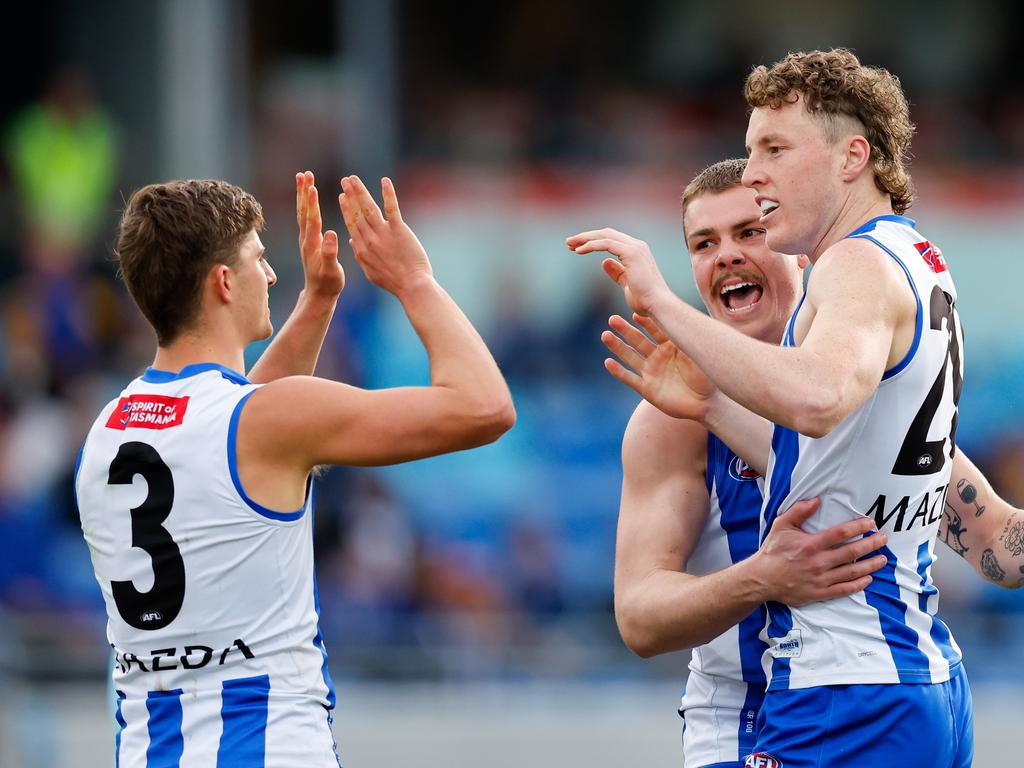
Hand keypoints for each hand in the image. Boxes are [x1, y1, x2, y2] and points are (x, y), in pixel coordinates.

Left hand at [296, 171, 343, 299]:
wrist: (319, 295)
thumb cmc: (328, 284)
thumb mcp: (332, 271)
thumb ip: (330, 253)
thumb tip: (330, 233)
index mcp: (313, 244)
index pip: (312, 219)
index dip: (312, 203)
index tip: (312, 186)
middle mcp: (306, 239)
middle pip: (303, 211)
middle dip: (304, 192)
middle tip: (304, 174)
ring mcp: (305, 240)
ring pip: (302, 212)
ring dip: (303, 194)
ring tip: (304, 178)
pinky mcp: (308, 241)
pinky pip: (305, 218)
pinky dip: (305, 204)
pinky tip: (308, 197)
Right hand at [339, 175, 432, 295]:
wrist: (412, 286)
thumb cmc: (393, 282)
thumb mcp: (371, 271)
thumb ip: (360, 254)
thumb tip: (352, 240)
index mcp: (362, 249)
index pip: (351, 224)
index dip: (346, 209)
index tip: (342, 197)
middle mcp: (370, 239)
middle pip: (357, 213)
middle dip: (350, 195)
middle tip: (345, 181)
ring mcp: (384, 234)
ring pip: (369, 208)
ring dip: (360, 191)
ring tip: (353, 179)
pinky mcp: (399, 231)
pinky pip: (392, 209)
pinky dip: (388, 194)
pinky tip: (385, 181)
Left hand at [567, 228, 669, 315]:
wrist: (657, 305)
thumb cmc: (644, 299)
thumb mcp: (626, 283)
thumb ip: (617, 272)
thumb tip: (604, 262)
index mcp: (636, 251)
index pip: (611, 239)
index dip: (593, 241)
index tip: (576, 248)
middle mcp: (637, 245)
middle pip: (606, 233)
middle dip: (586, 236)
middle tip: (568, 242)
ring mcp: (635, 248)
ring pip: (605, 236)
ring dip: (585, 239)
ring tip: (569, 245)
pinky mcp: (631, 253)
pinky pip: (606, 244)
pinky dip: (591, 245)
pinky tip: (579, 251)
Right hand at [602, 312, 714, 420]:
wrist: (706, 403)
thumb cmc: (707, 377)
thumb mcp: (697, 354)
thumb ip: (686, 339)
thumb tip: (678, 319)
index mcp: (669, 346)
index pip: (654, 330)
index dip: (644, 322)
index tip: (635, 312)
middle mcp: (657, 357)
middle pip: (637, 341)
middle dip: (625, 330)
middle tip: (612, 319)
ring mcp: (650, 373)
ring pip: (630, 357)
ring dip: (617, 347)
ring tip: (606, 336)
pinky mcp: (647, 389)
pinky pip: (630, 379)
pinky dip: (618, 371)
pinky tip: (608, 362)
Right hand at [753, 498, 888, 606]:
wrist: (762, 578)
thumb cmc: (772, 551)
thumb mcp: (781, 525)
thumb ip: (799, 511)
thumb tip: (817, 500)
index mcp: (810, 545)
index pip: (841, 534)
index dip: (858, 527)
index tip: (870, 523)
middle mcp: (818, 562)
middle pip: (852, 552)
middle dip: (871, 544)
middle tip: (883, 539)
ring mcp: (820, 579)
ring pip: (852, 572)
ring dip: (870, 565)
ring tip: (883, 559)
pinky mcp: (819, 593)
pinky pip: (844, 589)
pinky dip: (858, 584)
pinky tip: (868, 579)